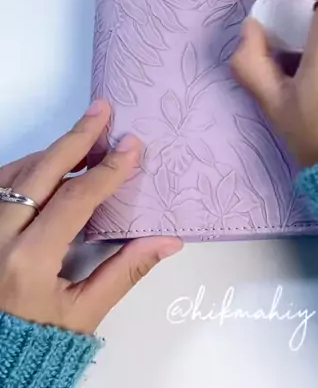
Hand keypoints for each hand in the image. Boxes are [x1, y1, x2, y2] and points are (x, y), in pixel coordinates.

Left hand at [0, 100, 181, 333]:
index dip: (107, 170)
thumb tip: (167, 240)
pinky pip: (2, 183)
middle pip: (41, 171)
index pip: (74, 199)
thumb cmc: (36, 341)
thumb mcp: (84, 313)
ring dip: (53, 152)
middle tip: (102, 111)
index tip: (132, 146)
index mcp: (28, 261)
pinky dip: (28, 167)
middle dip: (76, 137)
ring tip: (86, 135)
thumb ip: (125, 271)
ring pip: (18, 172)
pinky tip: (50, 161)